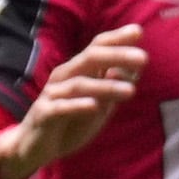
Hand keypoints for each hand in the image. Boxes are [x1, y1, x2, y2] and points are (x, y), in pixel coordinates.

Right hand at [0, 25, 145, 178]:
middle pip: (90, 58)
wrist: (35, 147)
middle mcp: (64, 77)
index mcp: (78, 71)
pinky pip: (61, 108)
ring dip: (106, 86)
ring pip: (80, 84)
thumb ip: (113, 87)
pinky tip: (94, 106)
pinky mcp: (44, 115)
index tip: (139, 31)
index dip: (116, 39)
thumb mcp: (98, 105)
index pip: (97, 48)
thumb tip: (136, 68)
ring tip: (131, 91)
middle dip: (117, 55)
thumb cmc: (70, 121)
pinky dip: (77, 105)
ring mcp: (53, 94)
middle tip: (143, 58)